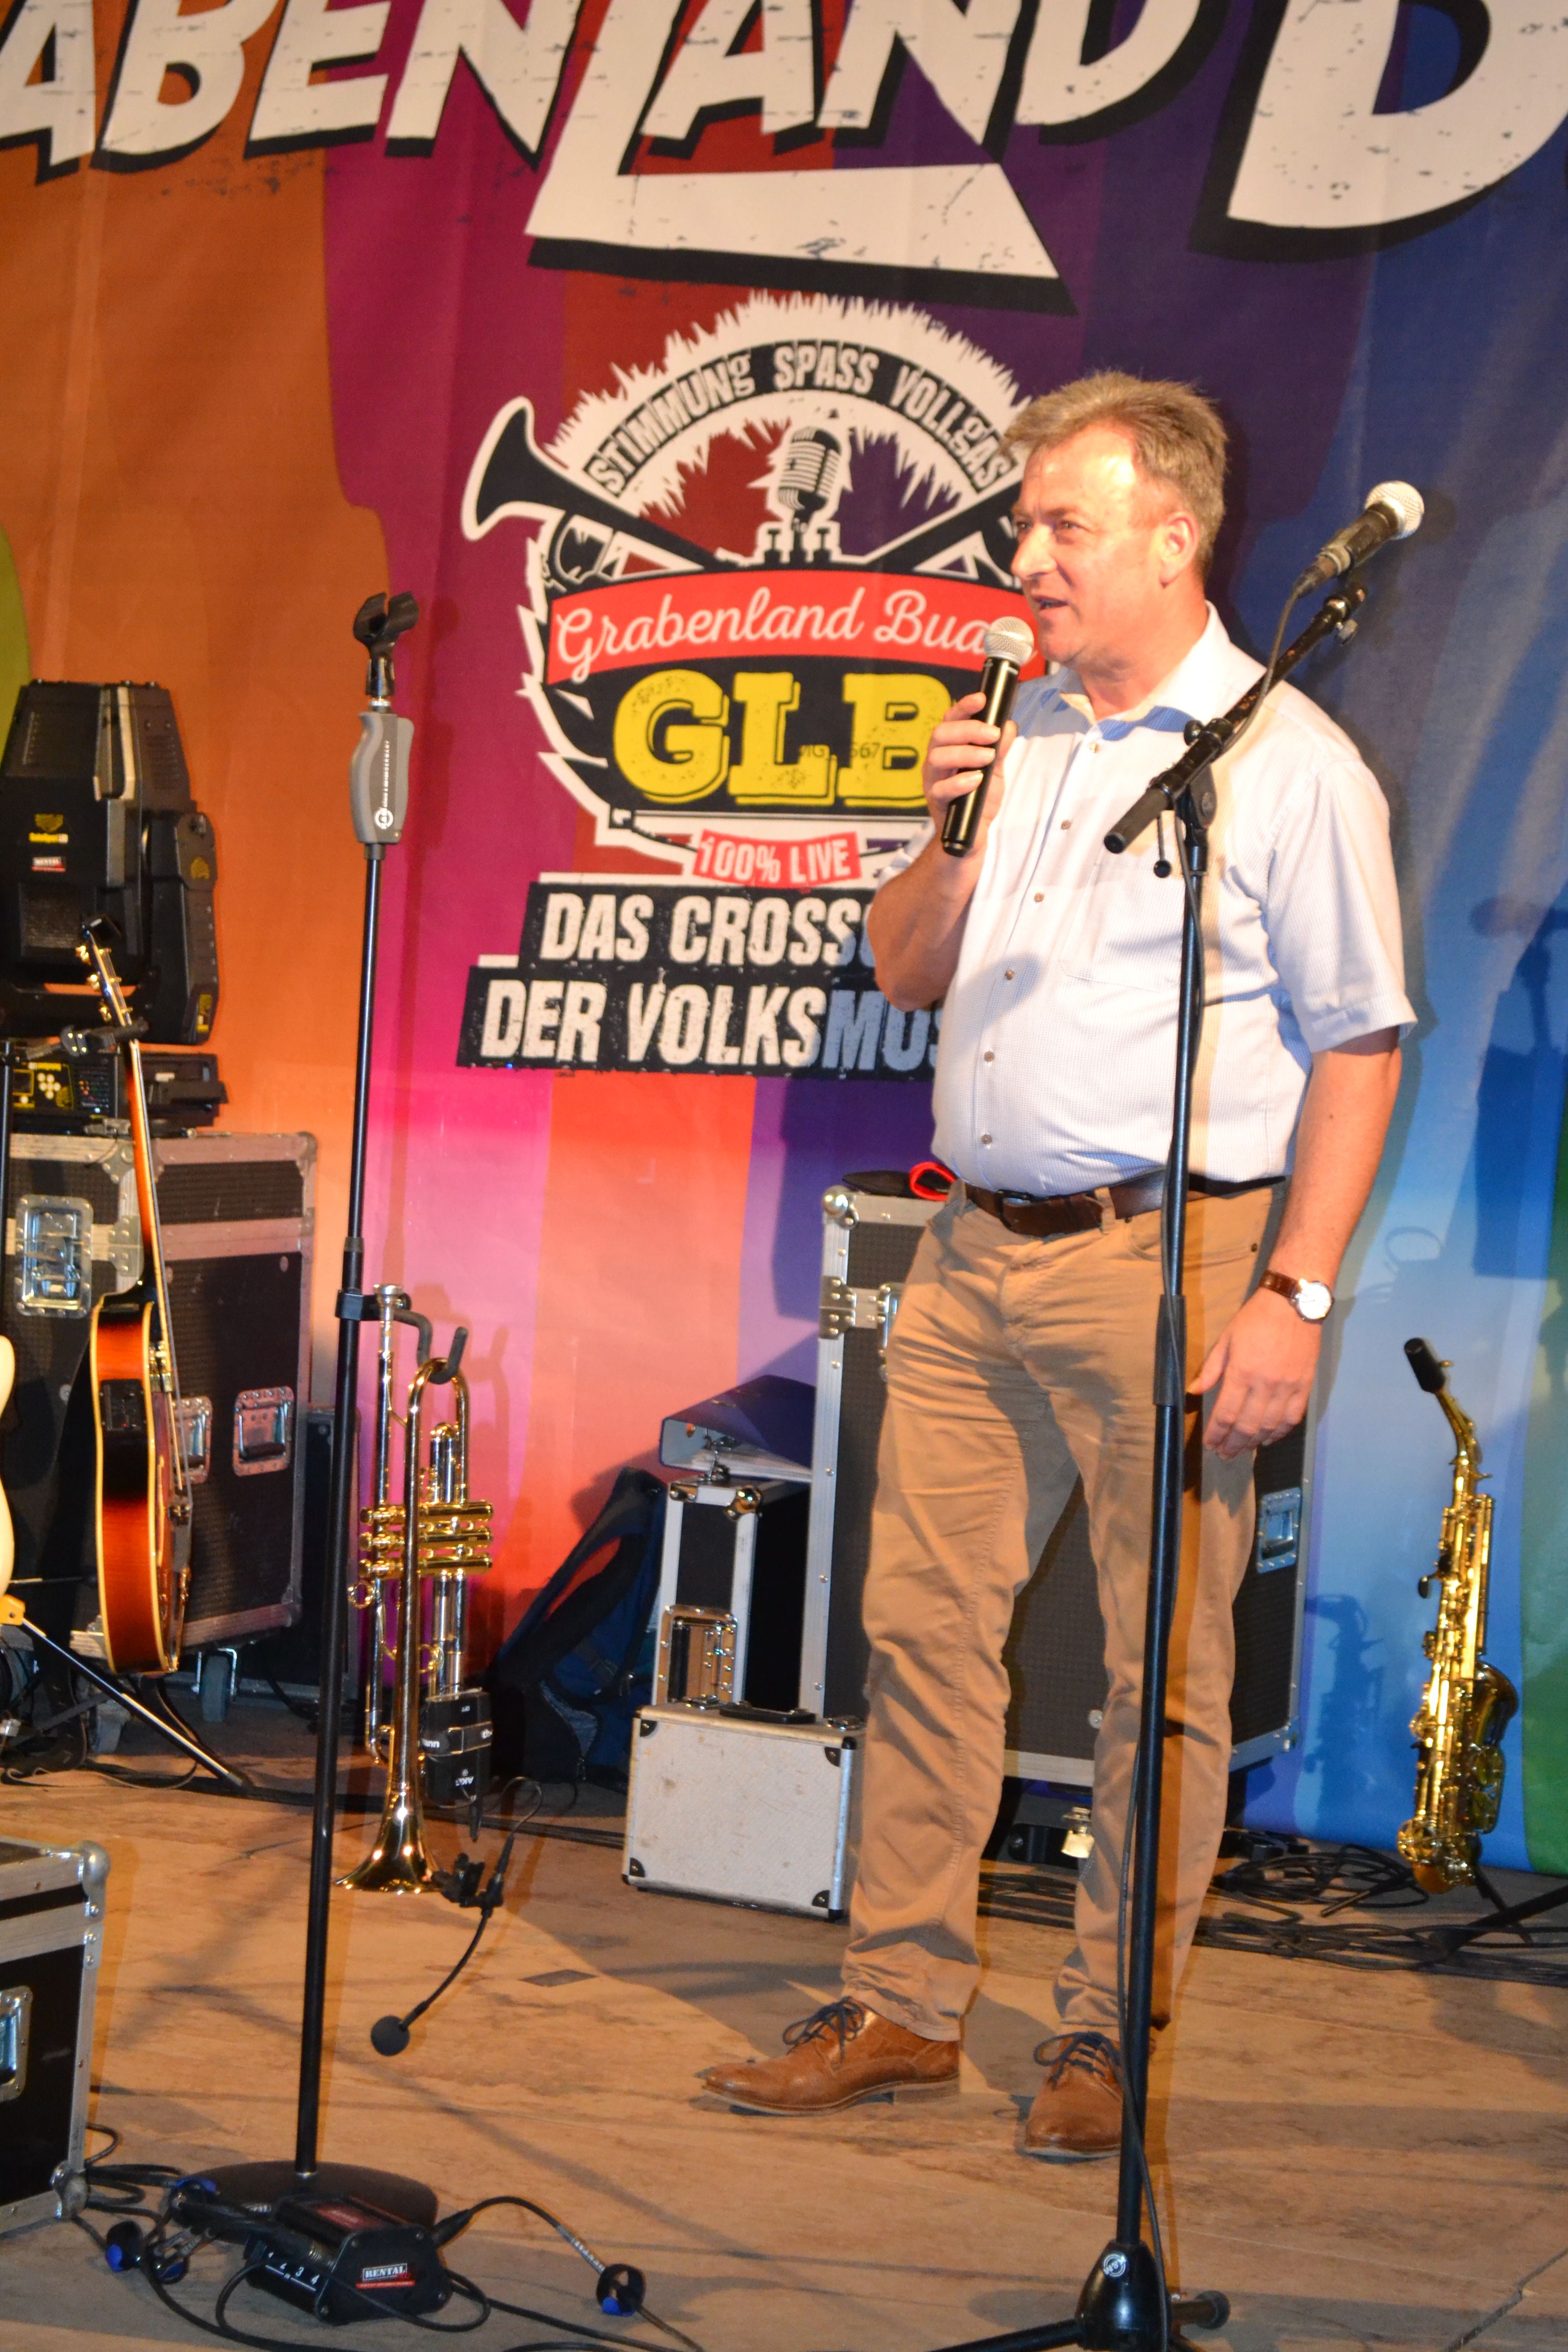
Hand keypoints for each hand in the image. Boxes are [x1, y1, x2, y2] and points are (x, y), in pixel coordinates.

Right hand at [921, 692, 1017, 838]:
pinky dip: (959, 782)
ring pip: (936, 757)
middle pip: (940, 734)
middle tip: (993, 734)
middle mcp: (937, 760)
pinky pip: (940, 789)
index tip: (982, 699)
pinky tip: (976, 779)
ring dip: (965, 753)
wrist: (974, 833)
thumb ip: (1000, 749)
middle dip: (968, 729)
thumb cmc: (979, 798)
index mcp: (949, 747)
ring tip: (987, 758)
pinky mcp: (936, 802)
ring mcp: (933, 781)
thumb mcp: (995, 770)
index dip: (964, 706)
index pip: (950, 719)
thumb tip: (1008, 725)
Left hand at [1191, 1288, 1319, 1458]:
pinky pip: (1292, 1419)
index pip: (1225, 1414)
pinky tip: (1268, 1439)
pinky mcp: (1304, 1387)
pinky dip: (1279, 1433)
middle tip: (1224, 1455)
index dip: (1216, 1434)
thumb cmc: (1255, 1319)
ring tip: (1242, 1450)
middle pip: (1246, 1426)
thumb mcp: (1226, 1339)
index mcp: (1241, 1372)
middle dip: (1232, 1445)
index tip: (1210, 1444)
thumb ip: (1211, 1368)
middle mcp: (1265, 1385)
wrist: (1294, 1304)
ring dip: (1253, 1443)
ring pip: (1269, 1427)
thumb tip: (1193, 1391)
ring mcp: (1287, 1388)